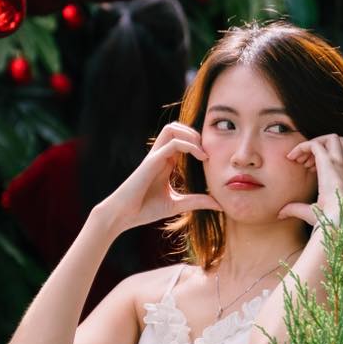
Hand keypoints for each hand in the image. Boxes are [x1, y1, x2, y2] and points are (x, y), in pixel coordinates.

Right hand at [99, 122, 222, 232]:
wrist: (123, 215)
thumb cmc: (144, 210)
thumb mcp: (176, 204)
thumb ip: (196, 202)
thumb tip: (219, 205)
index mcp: (165, 162)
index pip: (181, 140)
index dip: (197, 143)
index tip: (212, 159)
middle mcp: (159, 155)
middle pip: (175, 128)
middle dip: (194, 132)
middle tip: (208, 150)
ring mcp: (154, 157)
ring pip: (172, 129)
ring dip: (190, 134)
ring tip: (203, 151)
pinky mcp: (151, 162)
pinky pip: (172, 144)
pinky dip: (189, 145)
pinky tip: (201, 157)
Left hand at [279, 134, 342, 226]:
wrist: (333, 223)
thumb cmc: (325, 221)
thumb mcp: (309, 212)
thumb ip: (295, 209)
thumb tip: (280, 214)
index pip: (338, 153)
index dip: (321, 156)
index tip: (307, 168)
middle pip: (338, 141)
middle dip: (320, 144)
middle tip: (303, 161)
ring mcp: (339, 164)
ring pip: (330, 138)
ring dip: (313, 143)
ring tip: (299, 160)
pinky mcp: (329, 163)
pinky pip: (315, 144)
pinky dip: (302, 147)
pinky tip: (292, 159)